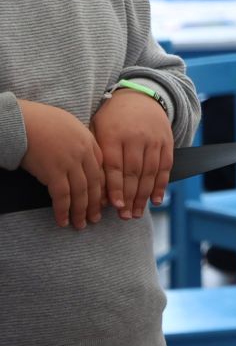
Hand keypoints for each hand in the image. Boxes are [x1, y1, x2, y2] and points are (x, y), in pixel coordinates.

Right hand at [19, 102, 103, 228]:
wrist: (23, 120)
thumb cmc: (42, 120)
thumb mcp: (69, 126)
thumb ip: (79, 142)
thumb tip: (80, 158)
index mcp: (89, 141)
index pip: (102, 169)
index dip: (103, 187)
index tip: (103, 200)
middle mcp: (83, 154)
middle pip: (94, 183)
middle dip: (95, 204)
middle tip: (95, 219)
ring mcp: (69, 163)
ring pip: (81, 192)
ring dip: (81, 211)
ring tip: (81, 224)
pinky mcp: (53, 172)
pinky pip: (62, 196)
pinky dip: (63, 210)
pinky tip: (63, 221)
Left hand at [92, 87, 173, 218]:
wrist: (140, 96)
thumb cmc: (112, 117)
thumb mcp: (96, 128)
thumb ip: (96, 153)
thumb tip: (94, 185)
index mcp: (113, 134)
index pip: (114, 166)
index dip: (115, 188)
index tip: (115, 206)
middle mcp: (135, 137)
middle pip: (134, 172)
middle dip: (130, 197)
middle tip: (126, 216)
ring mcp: (153, 140)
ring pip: (150, 172)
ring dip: (144, 195)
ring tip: (138, 213)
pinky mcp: (167, 142)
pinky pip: (166, 166)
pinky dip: (162, 185)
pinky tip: (157, 199)